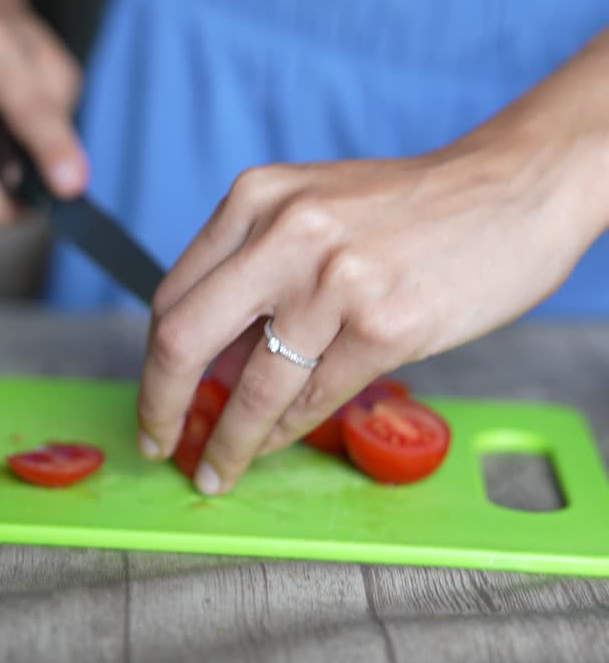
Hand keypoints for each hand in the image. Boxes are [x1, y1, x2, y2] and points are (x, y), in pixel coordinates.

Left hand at [139, 122, 601, 492]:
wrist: (509, 191)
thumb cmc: (410, 206)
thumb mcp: (314, 206)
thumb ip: (256, 266)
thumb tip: (205, 359)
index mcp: (257, 196)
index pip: (173, 294)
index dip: (153, 360)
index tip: (153, 398)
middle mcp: (286, 232)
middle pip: (183, 338)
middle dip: (159, 405)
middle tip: (157, 444)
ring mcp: (335, 281)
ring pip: (251, 387)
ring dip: (227, 442)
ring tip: (217, 470)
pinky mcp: (384, 326)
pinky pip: (313, 400)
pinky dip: (284, 432)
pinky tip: (272, 445)